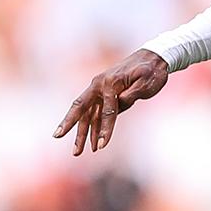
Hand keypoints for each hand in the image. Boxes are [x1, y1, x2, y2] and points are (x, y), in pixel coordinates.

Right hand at [54, 49, 169, 154]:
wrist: (153, 57)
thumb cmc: (151, 71)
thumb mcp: (146, 82)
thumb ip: (132, 94)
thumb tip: (119, 104)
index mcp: (110, 82)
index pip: (107, 110)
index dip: (105, 129)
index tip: (102, 146)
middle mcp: (100, 85)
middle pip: (81, 107)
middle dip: (69, 123)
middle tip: (57, 136)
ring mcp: (101, 90)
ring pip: (87, 114)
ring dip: (81, 133)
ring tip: (77, 152)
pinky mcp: (106, 96)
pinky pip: (96, 114)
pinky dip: (94, 128)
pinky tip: (92, 144)